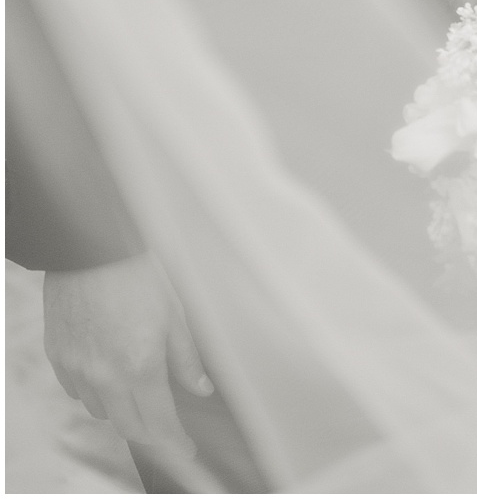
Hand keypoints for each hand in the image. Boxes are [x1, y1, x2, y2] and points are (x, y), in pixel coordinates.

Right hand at [43, 252, 213, 456]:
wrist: (90, 246)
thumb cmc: (136, 273)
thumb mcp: (174, 312)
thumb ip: (186, 357)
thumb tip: (200, 388)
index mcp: (140, 365)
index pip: (160, 423)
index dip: (176, 442)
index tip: (186, 449)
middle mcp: (105, 376)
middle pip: (129, 427)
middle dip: (151, 433)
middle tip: (166, 426)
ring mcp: (77, 369)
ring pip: (100, 411)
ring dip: (121, 409)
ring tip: (136, 389)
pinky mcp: (58, 357)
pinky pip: (76, 391)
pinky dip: (93, 391)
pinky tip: (106, 373)